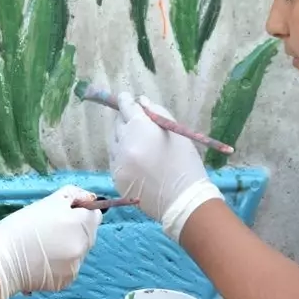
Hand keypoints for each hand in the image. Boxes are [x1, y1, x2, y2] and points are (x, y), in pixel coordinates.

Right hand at [0, 186, 101, 298]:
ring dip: (68, 247)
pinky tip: (42, 260)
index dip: (81, 211)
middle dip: (75, 230)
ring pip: (78, 251)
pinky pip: (69, 267)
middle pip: (88, 234)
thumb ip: (73, 195)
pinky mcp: (66, 281)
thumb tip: (90, 197)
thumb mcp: (47, 202)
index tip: (65, 213)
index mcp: (81, 224)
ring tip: (44, 246)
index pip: (95, 214)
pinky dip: (60, 264)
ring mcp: (75, 266)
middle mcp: (83, 247)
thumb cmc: (21, 227)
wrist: (2, 261)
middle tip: (50, 229)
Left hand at [108, 93, 222, 240]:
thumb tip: (141, 102)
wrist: (183, 200)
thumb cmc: (185, 163)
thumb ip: (157, 112)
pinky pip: (115, 160)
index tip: (126, 98)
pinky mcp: (116, 178)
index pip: (126, 107)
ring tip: (138, 145)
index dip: (126, 101)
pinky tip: (136, 161)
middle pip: (117, 123)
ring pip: (114, 143)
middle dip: (125, 120)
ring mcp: (118, 162)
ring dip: (122, 139)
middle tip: (135, 122)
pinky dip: (122, 157)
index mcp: (139, 128)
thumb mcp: (176, 132)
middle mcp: (124, 143)